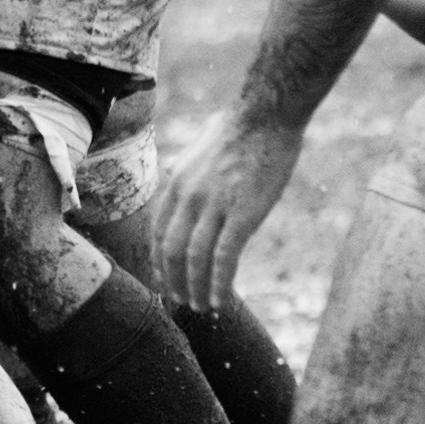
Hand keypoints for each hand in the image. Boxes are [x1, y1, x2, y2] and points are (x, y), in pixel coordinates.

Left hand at [144, 114, 302, 316]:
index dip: (159, 261)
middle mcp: (188, 198)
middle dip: (174, 281)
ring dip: (196, 289)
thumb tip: (177, 168)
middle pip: (171, 251)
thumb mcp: (198, 147)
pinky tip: (221, 300)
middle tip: (181, 302)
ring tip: (202, 307)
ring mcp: (214, 207)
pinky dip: (220, 283)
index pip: (158, 232)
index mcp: (176, 184)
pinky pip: (224, 258)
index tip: (164, 280)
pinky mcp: (242, 214)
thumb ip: (187, 167)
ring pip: (195, 260)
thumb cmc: (240, 128)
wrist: (266, 116)